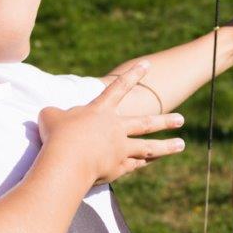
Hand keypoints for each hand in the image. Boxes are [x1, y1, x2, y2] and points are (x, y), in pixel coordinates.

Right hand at [37, 62, 184, 185]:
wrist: (67, 161)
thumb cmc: (57, 136)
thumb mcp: (50, 117)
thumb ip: (56, 114)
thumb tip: (54, 117)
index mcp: (101, 110)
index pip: (118, 87)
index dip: (133, 75)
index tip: (147, 65)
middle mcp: (116, 128)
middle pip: (145, 123)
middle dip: (165, 120)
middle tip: (181, 119)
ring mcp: (120, 148)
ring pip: (149, 147)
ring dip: (166, 146)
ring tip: (181, 145)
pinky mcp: (118, 167)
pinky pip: (135, 165)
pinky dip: (143, 163)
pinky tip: (151, 162)